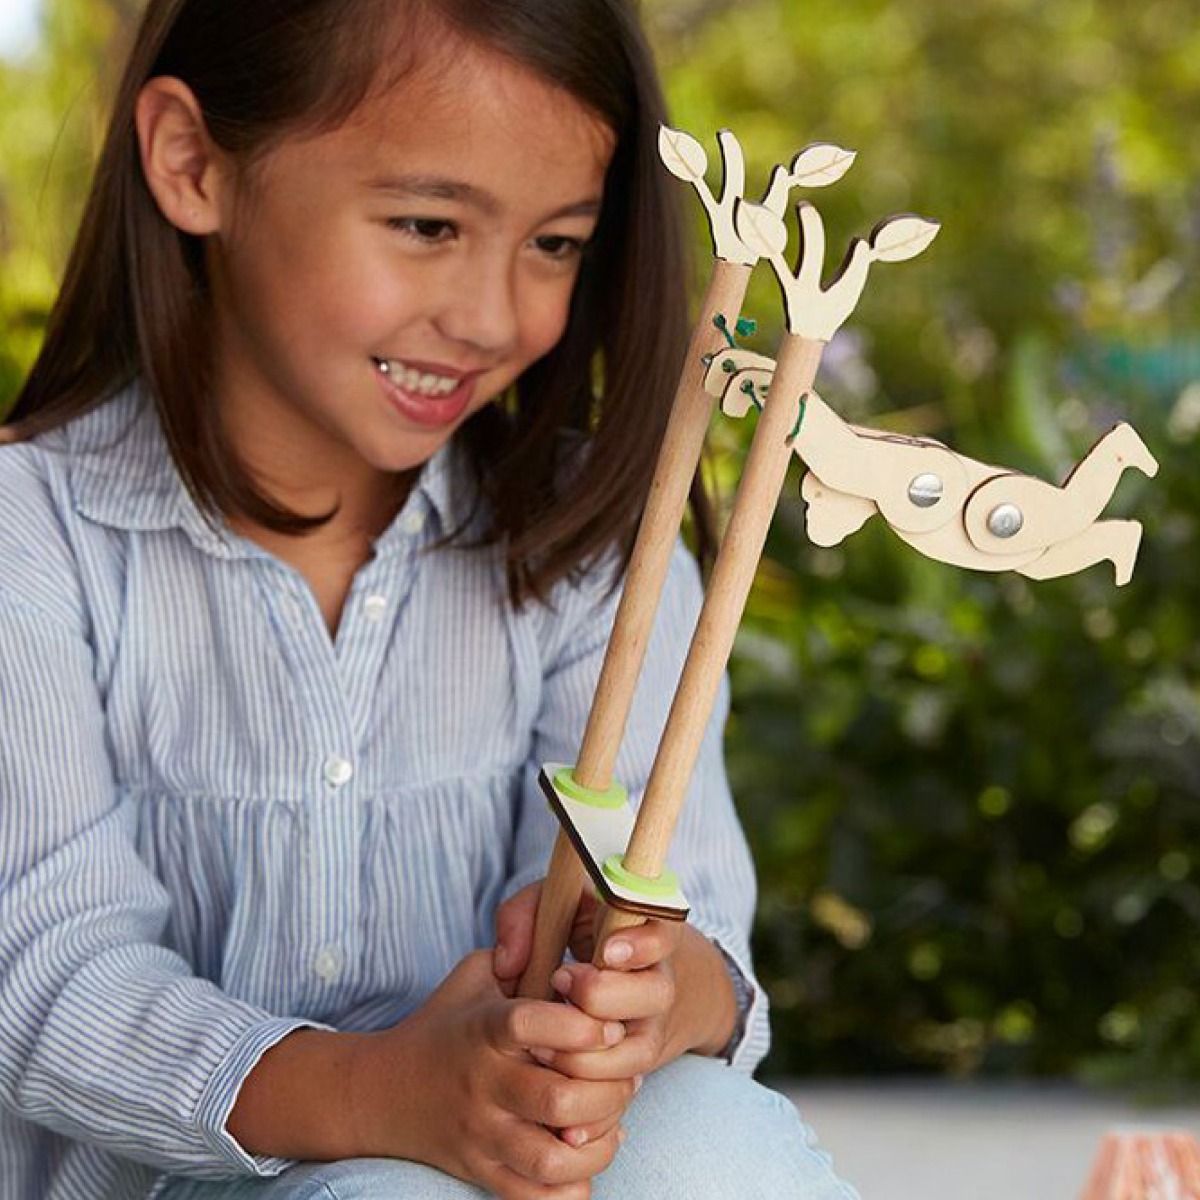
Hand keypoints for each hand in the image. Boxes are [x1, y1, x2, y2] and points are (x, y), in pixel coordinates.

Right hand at [348, 948, 639, 1199]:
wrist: (381, 1092)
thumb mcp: (476, 975)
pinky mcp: (482, 1172)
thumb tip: (575, 934)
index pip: (531, 1022)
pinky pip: (537, 1199)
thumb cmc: (446, 1023)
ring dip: (598, 1144)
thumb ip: (522, 951)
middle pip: (558, 1098)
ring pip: (553, 1158)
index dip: (580, 1025)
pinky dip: (574, 1187)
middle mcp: (483, 1083)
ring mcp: (482, 1134)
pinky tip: (585, 1157)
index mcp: (484, 1028)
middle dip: (609, 1090)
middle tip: (626, 1077)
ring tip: (611, 1122)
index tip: (606, 1025)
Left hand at [493, 883, 688, 1149]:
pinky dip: (591, 1100)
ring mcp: (649, 1027)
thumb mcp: (550, 908)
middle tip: (562, 979)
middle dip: (605, 995)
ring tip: (543, 1044)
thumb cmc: (575, 933)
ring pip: (640, 1051)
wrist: (610, 978)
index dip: (641, 945)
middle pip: (657, 993)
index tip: (605, 951)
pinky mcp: (633, 1067)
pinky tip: (556, 1099)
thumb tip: (508, 962)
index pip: (664, 933)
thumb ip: (523, 914)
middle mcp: (657, 981)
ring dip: (590, 1055)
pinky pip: (624, 1091)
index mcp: (647, 933)